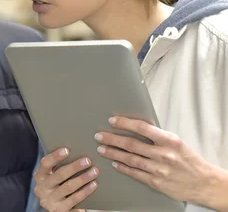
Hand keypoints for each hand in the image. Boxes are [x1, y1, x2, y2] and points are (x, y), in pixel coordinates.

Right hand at [33, 147, 98, 211]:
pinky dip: (85, 191)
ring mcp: (50, 201)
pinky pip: (74, 200)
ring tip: (94, 171)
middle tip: (87, 160)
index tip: (67, 150)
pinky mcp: (59, 210)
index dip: (55, 156)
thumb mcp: (54, 177)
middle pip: (59, 175)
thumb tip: (76, 150)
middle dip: (74, 167)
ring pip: (68, 187)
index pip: (45, 164)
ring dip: (83, 178)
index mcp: (39, 177)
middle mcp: (42, 189)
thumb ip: (59, 166)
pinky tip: (93, 185)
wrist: (58, 207)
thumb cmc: (59, 185)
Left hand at [95, 116, 219, 205]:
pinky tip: (115, 163)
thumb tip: (135, 127)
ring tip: (102, 148)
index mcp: (169, 140)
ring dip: (114, 153)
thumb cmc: (189, 160)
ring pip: (130, 159)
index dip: (125, 123)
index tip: (112, 121)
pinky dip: (123, 167)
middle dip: (112, 139)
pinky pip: (136, 173)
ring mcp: (159, 169)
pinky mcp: (157, 182)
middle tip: (100, 135)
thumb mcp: (176, 142)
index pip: (142, 128)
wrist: (204, 182)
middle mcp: (163, 154)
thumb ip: (157, 136)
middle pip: (132, 144)